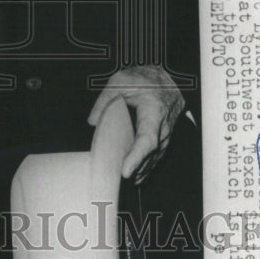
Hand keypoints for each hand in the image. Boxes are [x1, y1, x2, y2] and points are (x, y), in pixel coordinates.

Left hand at [87, 66, 183, 183]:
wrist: (166, 78)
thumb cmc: (144, 79)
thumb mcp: (120, 81)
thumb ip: (105, 100)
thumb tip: (93, 122)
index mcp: (154, 111)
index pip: (147, 140)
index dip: (137, 157)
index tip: (126, 171)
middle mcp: (163, 126)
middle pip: (151, 154)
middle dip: (136, 168)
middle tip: (116, 179)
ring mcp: (167, 133)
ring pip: (156, 157)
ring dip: (141, 170)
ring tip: (124, 180)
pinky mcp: (165, 136)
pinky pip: (158, 155)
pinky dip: (147, 166)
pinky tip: (137, 176)